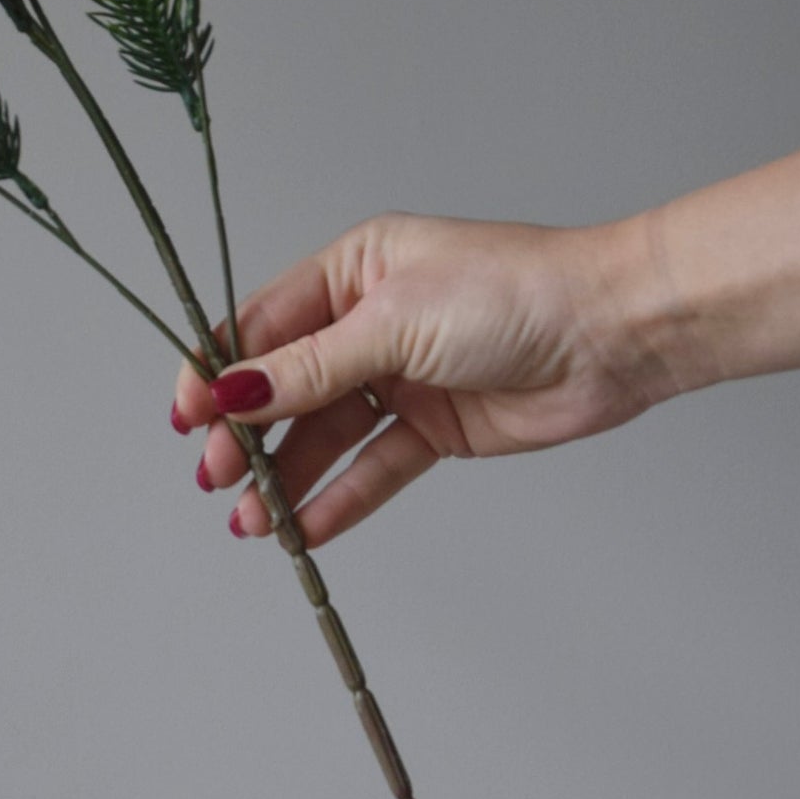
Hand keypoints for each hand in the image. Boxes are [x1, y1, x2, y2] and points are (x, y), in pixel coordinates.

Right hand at [171, 212, 673, 549]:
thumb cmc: (515, 293)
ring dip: (287, 476)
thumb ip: (310, 368)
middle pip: (286, 385)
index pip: (260, 325)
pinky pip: (374, 466)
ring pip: (325, 433)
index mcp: (353, 270)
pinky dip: (341, 498)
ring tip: (254, 522)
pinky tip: (307, 528)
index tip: (186, 418)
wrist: (612, 332)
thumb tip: (232, 391)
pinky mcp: (436, 426)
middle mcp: (370, 321)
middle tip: (218, 478)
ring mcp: (402, 377)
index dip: (217, 372)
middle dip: (246, 434)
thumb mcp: (394, 322)